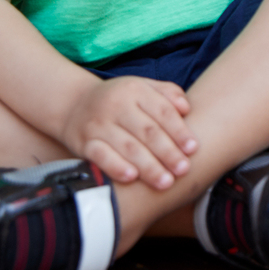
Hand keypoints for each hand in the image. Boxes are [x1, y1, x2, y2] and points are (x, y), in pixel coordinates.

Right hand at [60, 76, 196, 189]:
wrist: (75, 104)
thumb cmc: (119, 100)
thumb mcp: (142, 88)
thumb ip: (167, 94)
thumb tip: (187, 108)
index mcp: (134, 89)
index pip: (162, 111)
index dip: (179, 131)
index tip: (193, 148)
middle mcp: (116, 105)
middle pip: (147, 131)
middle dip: (168, 152)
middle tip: (184, 169)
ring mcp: (98, 124)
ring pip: (128, 147)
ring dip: (149, 166)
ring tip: (166, 182)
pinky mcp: (84, 142)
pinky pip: (101, 156)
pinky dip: (116, 167)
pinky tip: (132, 178)